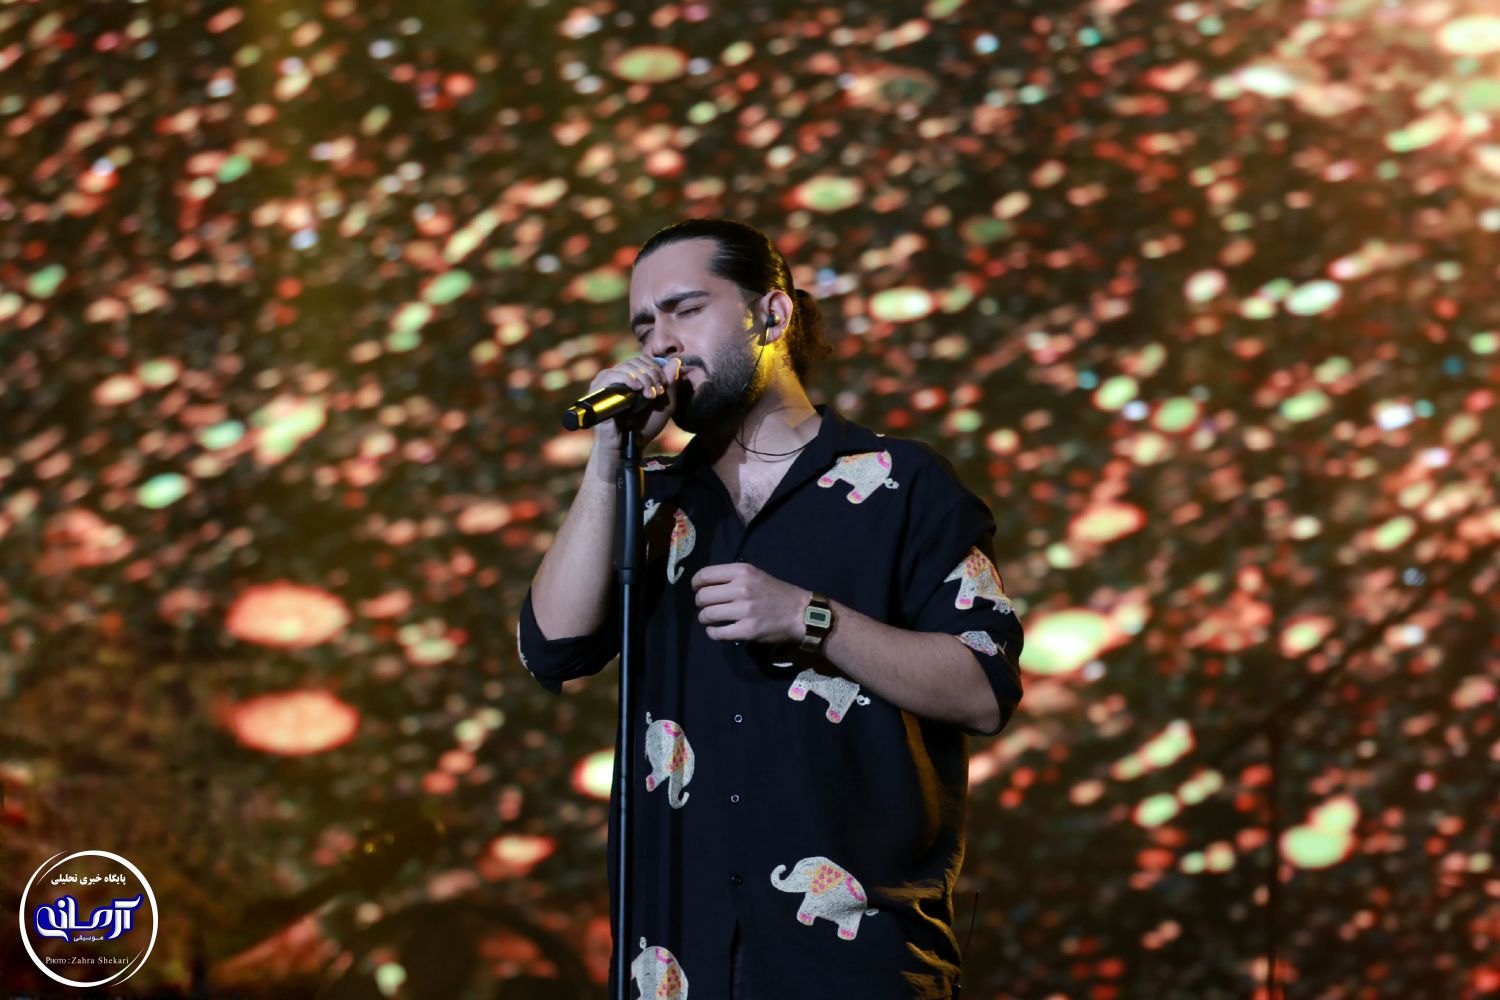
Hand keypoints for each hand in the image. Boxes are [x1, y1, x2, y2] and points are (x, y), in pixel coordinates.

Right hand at [589, 354, 683, 452]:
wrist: (628, 446)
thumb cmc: (644, 427)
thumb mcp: (664, 404)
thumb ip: (671, 384)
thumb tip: (676, 360)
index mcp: (631, 377)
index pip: (643, 359)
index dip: (656, 368)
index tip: (663, 386)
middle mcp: (617, 377)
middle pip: (637, 361)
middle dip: (652, 374)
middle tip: (659, 392)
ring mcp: (606, 383)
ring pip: (626, 366)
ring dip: (643, 377)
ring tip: (650, 395)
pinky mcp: (598, 390)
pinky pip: (611, 375)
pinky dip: (627, 378)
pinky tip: (637, 388)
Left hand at [691, 563, 809, 644]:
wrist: (800, 613)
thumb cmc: (776, 592)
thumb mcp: (756, 575)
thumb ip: (732, 576)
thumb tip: (704, 584)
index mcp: (743, 571)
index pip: (705, 575)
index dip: (695, 584)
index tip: (697, 589)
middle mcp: (742, 588)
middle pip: (703, 596)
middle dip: (700, 603)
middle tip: (705, 607)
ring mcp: (745, 610)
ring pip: (707, 615)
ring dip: (704, 618)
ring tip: (710, 619)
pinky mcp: (747, 630)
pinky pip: (718, 633)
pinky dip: (712, 633)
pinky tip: (716, 630)